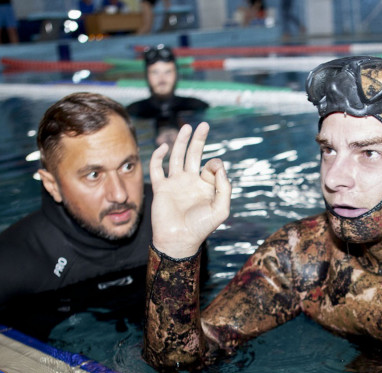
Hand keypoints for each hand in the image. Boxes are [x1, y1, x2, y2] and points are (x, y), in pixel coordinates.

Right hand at [149, 122, 230, 258]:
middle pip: (194, 155)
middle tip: (204, 125)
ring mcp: (175, 183)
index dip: (214, 164)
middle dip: (199, 140)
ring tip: (187, 127)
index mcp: (206, 186)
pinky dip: (158, 157)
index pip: (211, 166)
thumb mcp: (221, 208)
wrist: (179, 239)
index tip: (213, 172)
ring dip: (181, 142)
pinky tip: (164, 147)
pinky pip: (157, 169)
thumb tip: (218, 166)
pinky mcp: (161, 188)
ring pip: (177, 157)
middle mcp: (190, 182)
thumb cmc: (201, 227)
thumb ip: (224, 187)